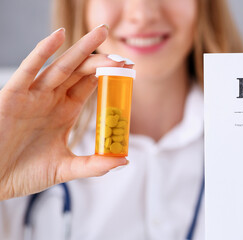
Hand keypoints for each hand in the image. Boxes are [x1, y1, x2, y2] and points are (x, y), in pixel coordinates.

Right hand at [0, 25, 131, 199]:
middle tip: (123, 54)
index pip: (90, 85)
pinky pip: (28, 70)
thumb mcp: (64, 169)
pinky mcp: (13, 96)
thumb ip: (93, 165)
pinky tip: (59, 35)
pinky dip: (42, 51)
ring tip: (101, 32)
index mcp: (65, 111)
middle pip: (80, 72)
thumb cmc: (24, 173)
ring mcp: (34, 95)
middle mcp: (52, 99)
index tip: (128, 67)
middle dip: (101, 59)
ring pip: (61, 66)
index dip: (108, 74)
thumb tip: (123, 160)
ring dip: (81, 48)